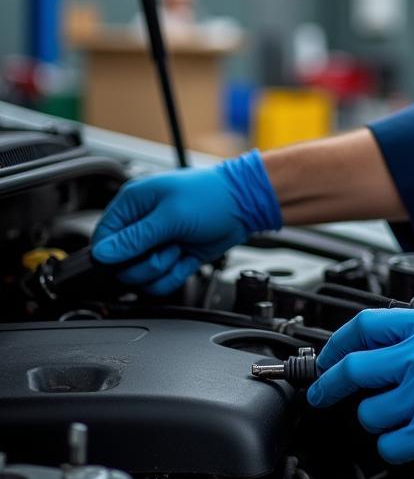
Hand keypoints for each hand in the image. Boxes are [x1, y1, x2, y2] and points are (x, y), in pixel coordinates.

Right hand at [91, 151, 280, 294]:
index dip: (114, 255)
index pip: (102, 240)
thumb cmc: (212, 196)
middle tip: (167, 247)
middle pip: (120, 265)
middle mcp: (141, 225)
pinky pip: (160, 282)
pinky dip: (174, 276)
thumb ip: (136, 237)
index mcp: (132, 204)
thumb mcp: (171, 215)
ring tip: (179, 248)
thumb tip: (103, 254)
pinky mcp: (173, 258)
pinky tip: (186, 259)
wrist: (245, 204)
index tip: (135, 255)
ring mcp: (157, 243)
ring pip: (140, 277)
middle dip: (146, 263)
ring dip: (162, 269)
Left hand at [307, 308, 413, 476]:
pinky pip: (390, 445)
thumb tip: (377, 348)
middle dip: (328, 384)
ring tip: (408, 416)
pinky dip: (397, 446)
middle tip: (321, 392)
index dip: (337, 343)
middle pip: (353, 369)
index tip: (326, 357)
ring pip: (371, 413)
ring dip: (380, 419)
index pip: (365, 325)